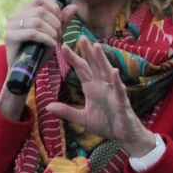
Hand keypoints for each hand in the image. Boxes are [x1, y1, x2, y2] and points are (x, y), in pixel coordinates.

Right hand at [3, 0, 76, 73]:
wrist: (25, 72)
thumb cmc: (38, 53)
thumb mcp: (53, 34)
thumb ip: (62, 21)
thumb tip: (74, 6)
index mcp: (23, 11)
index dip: (54, 7)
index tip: (60, 21)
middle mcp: (14, 16)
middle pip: (41, 11)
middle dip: (55, 23)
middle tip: (59, 36)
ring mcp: (10, 26)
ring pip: (37, 21)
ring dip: (51, 32)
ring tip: (55, 41)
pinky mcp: (10, 36)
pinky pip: (33, 33)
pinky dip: (46, 38)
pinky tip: (51, 45)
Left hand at [47, 37, 155, 156]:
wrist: (124, 136)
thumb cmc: (106, 124)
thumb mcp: (82, 118)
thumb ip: (67, 111)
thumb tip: (48, 106)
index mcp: (92, 88)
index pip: (81, 70)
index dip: (73, 58)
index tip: (63, 46)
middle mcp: (102, 86)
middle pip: (94, 65)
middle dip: (88, 52)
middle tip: (81, 37)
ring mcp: (112, 92)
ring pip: (106, 72)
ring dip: (102, 60)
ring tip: (96, 47)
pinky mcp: (122, 101)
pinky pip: (119, 90)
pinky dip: (116, 81)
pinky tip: (114, 71)